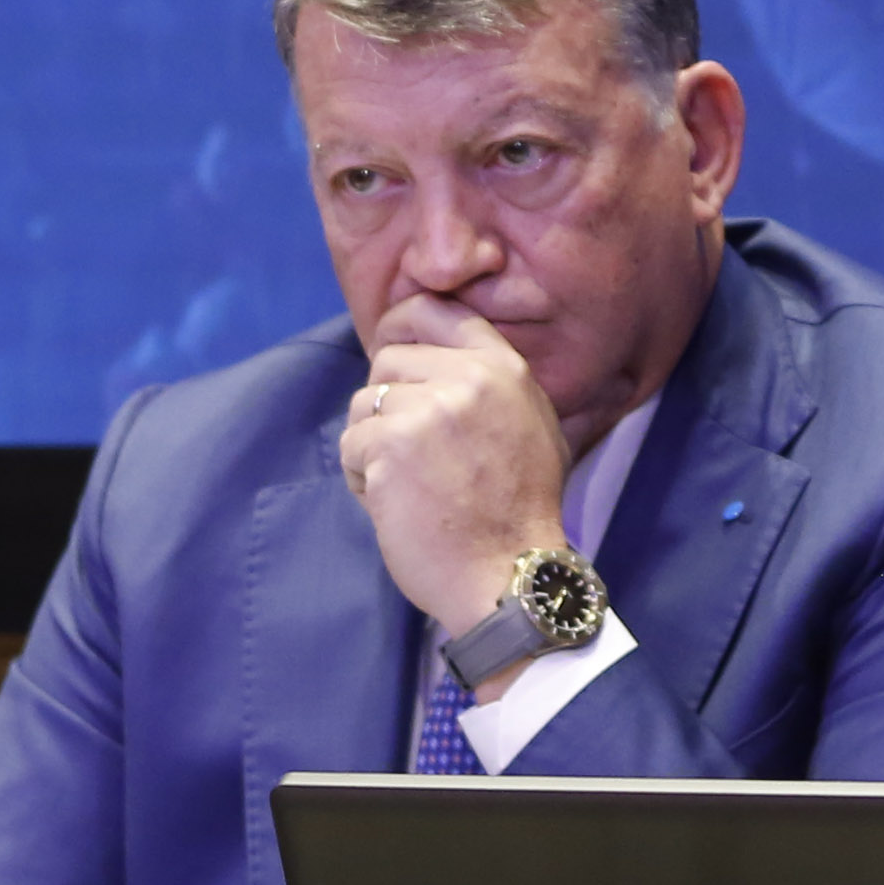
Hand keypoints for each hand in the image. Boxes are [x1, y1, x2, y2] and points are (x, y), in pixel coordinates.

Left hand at [338, 298, 570, 632]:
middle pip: (389, 359)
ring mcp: (429, 410)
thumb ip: (492, 387)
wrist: (510, 573)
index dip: (401, 323)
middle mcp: (469, 378)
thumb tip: (438, 359)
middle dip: (385, 402)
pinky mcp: (392, 446)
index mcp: (504, 369)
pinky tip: (392, 505)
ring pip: (364, 402)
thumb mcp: (533, 428)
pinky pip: (350, 444)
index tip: (387, 346)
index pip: (438, 310)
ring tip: (402, 485)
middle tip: (403, 449)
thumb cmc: (519, 513)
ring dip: (370, 444)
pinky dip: (359, 476)